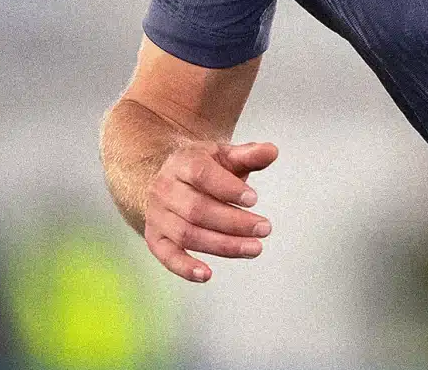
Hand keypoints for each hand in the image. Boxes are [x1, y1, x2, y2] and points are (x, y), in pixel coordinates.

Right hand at [142, 140, 278, 281]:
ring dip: (222, 245)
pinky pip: (166, 255)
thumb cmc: (202, 168)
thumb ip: (249, 155)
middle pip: (197, 209)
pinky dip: (184, 267)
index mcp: (183, 163)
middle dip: (234, 222)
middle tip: (264, 229)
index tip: (254, 199)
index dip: (228, 188)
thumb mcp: (225, 155)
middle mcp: (165, 189)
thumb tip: (272, 152)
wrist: (165, 176)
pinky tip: (206, 275)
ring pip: (187, 234)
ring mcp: (158, 214)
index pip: (202, 175)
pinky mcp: (155, 237)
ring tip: (253, 249)